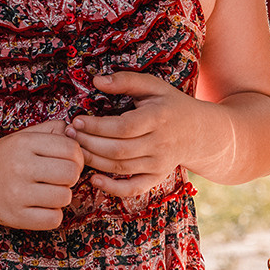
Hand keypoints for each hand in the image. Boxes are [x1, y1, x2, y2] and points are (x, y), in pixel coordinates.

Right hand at [0, 119, 84, 229]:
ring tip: (49, 191)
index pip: (71, 149)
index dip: (77, 156)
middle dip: (71, 176)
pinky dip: (53, 214)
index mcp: (23, 144)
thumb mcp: (22, 136)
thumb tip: (77, 134)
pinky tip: (42, 206)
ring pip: (64, 197)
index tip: (69, 161)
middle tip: (59, 177)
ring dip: (62, 195)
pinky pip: (54, 219)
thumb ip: (51, 130)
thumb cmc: (2, 159)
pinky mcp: (15, 217)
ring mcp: (17, 194)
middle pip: (71, 173)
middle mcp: (20, 167)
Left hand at [71, 71, 212, 198]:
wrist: (200, 132)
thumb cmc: (171, 105)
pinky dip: (113, 188)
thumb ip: (125, 81)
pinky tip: (95, 180)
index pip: (123, 127)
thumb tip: (96, 80)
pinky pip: (133, 188)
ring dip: (94, 160)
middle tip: (69, 135)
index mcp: (158, 118)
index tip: (77, 120)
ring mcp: (159, 164)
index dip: (97, 126)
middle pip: (118, 149)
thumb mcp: (153, 86)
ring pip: (120, 167)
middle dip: (89, 143)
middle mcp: (160, 143)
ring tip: (75, 149)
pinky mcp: (157, 177)